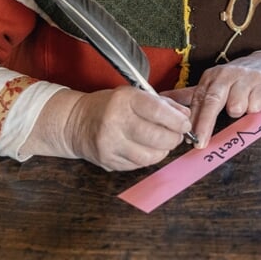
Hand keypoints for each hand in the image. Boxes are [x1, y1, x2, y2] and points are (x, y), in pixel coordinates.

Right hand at [25, 87, 192, 170]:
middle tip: (177, 135)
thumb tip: (186, 115)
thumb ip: (162, 104)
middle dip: (174, 138)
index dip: (177, 120)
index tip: (185, 124)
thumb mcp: (133, 95)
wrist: (75, 122)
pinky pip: (138, 165)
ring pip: (150, 156)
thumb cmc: (109, 106)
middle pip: (157, 137)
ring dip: (162, 151)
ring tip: (162, 143)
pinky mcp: (108, 161)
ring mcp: (110, 144)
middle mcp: (115, 122)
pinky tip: (146, 149)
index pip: (158, 111)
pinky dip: (148, 159)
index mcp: (123, 100)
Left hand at [162, 51, 260, 148]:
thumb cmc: (235, 79)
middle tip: (201, 143)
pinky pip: (254, 106)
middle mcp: (224, 75)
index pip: (198, 101)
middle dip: (206, 124)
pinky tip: (253, 102)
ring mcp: (243, 78)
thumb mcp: (213, 84)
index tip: (187, 138)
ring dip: (237, 112)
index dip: (193, 120)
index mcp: (210, 78)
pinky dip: (253, 109)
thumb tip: (162, 100)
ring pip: (236, 106)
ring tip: (240, 107)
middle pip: (212, 102)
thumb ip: (190, 95)